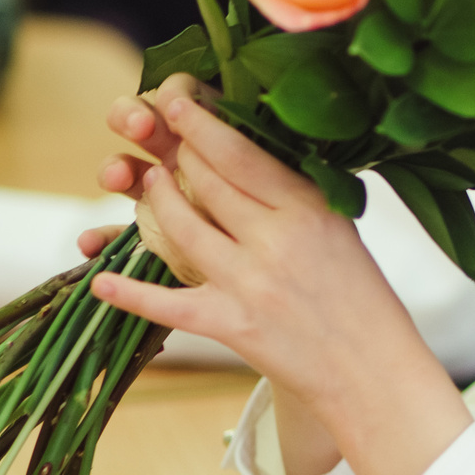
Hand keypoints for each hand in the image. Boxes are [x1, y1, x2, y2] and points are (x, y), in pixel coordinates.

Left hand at [89, 95, 470, 474]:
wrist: (372, 370)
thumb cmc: (360, 296)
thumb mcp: (340, 231)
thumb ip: (297, 198)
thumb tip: (249, 160)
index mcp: (310, 209)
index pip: (243, 154)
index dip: (202, 126)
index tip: (178, 104)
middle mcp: (278, 239)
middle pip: (207, 183)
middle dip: (176, 156)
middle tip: (158, 139)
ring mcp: (251, 282)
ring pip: (181, 228)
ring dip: (154, 203)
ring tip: (145, 183)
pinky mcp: (231, 324)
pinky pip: (168, 302)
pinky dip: (130, 292)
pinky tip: (101, 280)